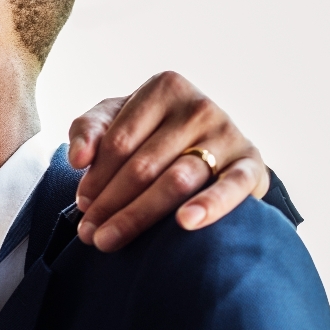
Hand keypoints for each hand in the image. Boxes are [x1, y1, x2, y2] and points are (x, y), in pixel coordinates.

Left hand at [67, 71, 270, 251]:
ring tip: (109, 240)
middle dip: (110, 204)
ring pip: (176, 180)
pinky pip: (231, 185)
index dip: (95, 178)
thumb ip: (88, 130)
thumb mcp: (114, 121)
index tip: (81, 206)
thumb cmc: (149, 134)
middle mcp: (199, 106)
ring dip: (138, 215)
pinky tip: (185, 222)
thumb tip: (78, 159)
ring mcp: (228, 133)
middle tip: (89, 234)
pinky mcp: (251, 163)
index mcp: (164, 89)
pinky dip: (210, 204)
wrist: (209, 147)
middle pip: (143, 166)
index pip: (118, 141)